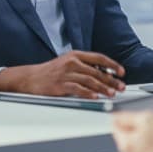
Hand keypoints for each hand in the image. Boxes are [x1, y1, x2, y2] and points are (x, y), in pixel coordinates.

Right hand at [0, 50, 125, 97]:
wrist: (30, 78)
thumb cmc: (51, 72)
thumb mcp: (68, 63)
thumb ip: (84, 67)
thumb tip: (104, 74)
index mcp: (75, 55)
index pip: (99, 58)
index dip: (112, 65)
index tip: (121, 72)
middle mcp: (72, 62)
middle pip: (97, 71)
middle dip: (111, 80)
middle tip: (121, 87)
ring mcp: (66, 73)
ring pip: (90, 80)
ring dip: (103, 88)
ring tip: (112, 94)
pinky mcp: (60, 84)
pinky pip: (78, 89)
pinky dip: (88, 93)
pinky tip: (96, 97)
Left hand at [112, 111, 152, 151]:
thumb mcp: (147, 118)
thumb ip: (127, 117)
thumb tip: (115, 117)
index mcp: (126, 145)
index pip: (115, 128)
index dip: (125, 119)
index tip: (136, 118)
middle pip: (128, 139)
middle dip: (138, 132)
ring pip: (139, 149)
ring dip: (147, 142)